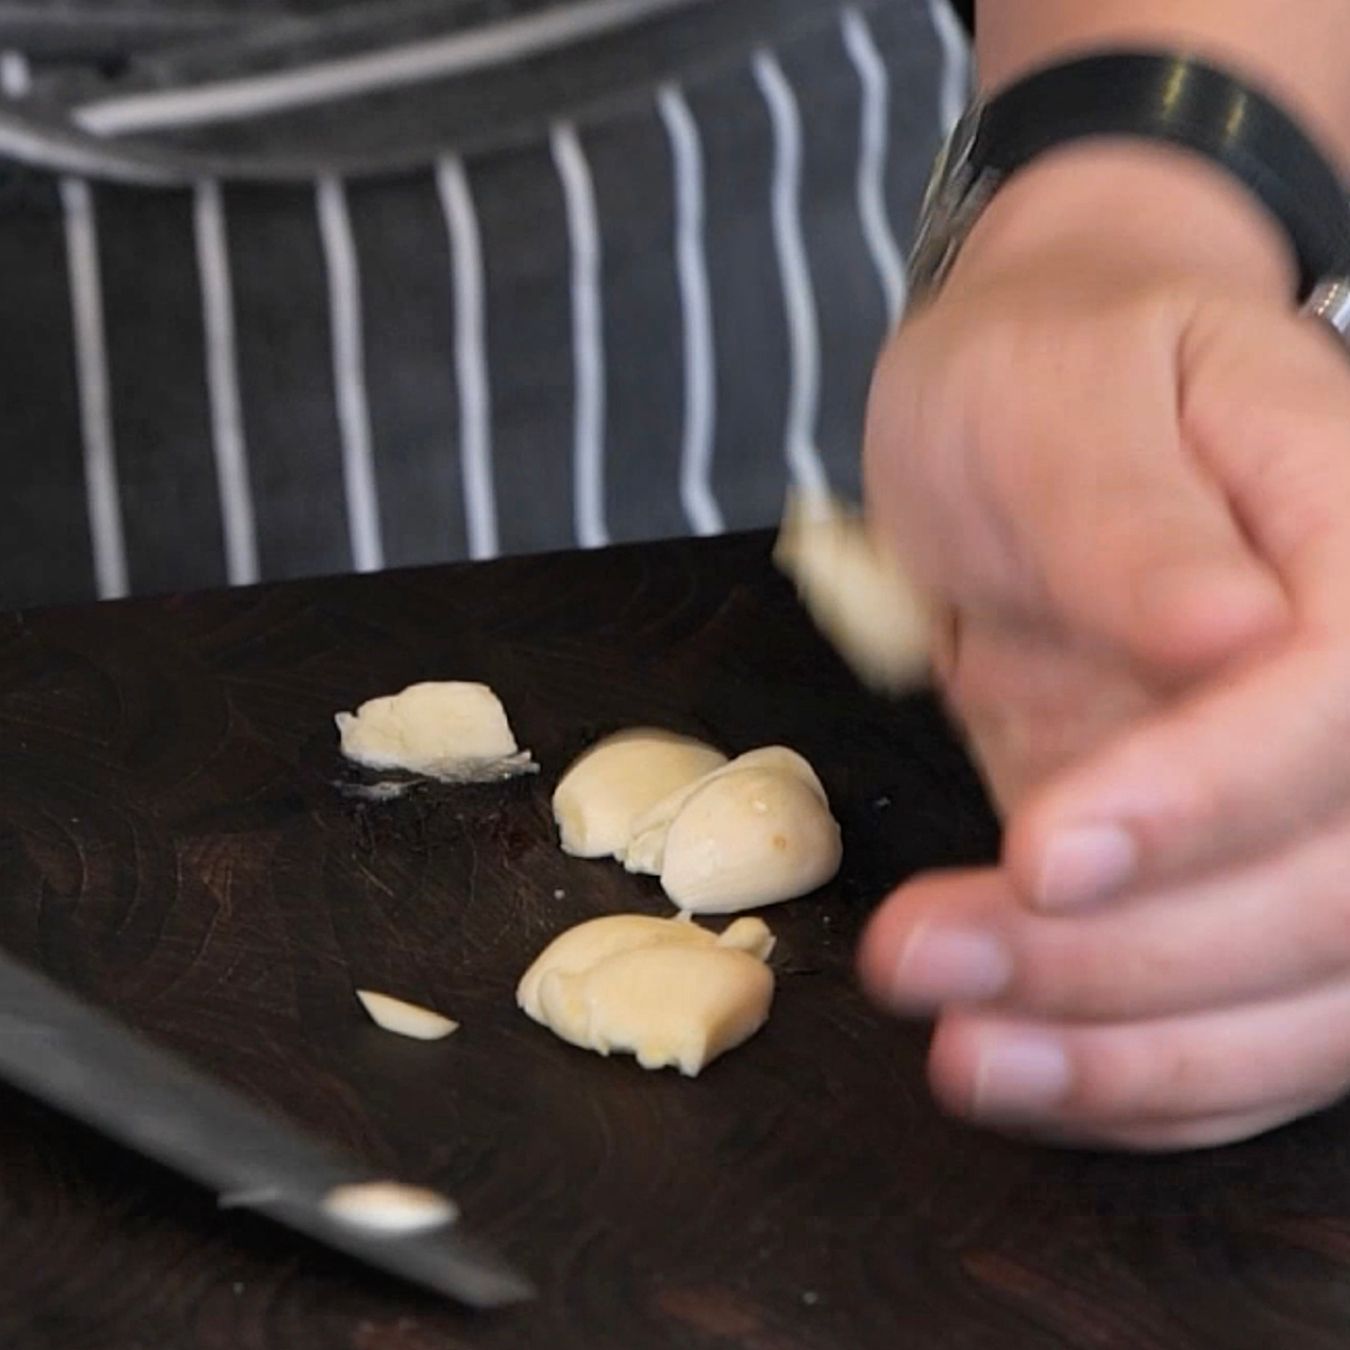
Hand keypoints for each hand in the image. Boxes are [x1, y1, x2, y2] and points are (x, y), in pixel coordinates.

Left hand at [859, 143, 1349, 1148]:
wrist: (1045, 416)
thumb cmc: (1049, 369)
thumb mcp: (1060, 395)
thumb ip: (1132, 516)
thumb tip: (1230, 633)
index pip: (1348, 701)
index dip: (1211, 799)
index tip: (1044, 852)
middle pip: (1341, 885)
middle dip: (1129, 956)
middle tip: (923, 963)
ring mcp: (1328, 801)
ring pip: (1310, 995)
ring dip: (1130, 1053)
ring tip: (957, 1056)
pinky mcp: (1252, 876)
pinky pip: (1249, 1021)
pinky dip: (1142, 1076)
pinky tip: (1019, 1075)